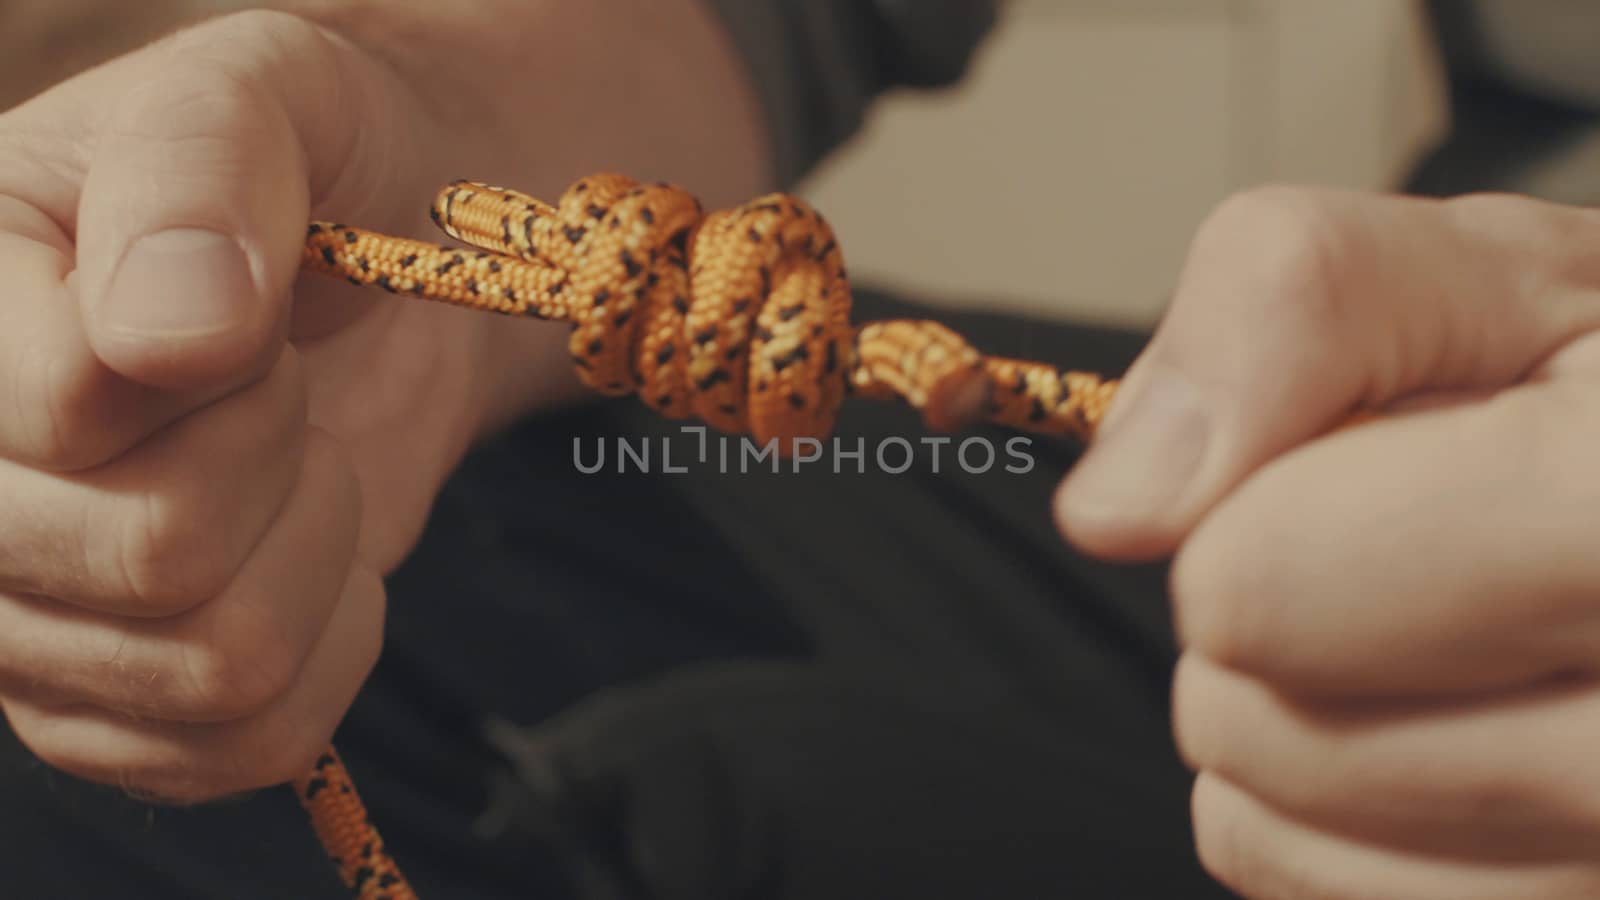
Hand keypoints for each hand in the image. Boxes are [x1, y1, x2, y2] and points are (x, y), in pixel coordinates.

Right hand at [0, 8, 551, 803]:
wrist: (375, 254)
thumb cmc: (304, 166)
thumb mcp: (255, 101)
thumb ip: (196, 182)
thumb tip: (171, 339)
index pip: (67, 417)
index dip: (227, 370)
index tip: (252, 310)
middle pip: (151, 559)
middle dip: (283, 457)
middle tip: (284, 385)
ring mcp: (24, 617)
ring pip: (213, 667)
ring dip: (319, 551)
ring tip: (300, 464)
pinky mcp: (114, 705)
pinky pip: (244, 744)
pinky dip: (332, 649)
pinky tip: (318, 557)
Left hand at [1057, 187, 1599, 896]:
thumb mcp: (1495, 277)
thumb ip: (1289, 318)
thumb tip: (1119, 505)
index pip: (1259, 588)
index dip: (1254, 501)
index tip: (1348, 463)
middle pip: (1254, 727)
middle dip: (1267, 608)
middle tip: (1405, 543)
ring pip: (1268, 828)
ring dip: (1295, 709)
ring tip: (1440, 626)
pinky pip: (1324, 890)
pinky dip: (1336, 816)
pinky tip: (1451, 723)